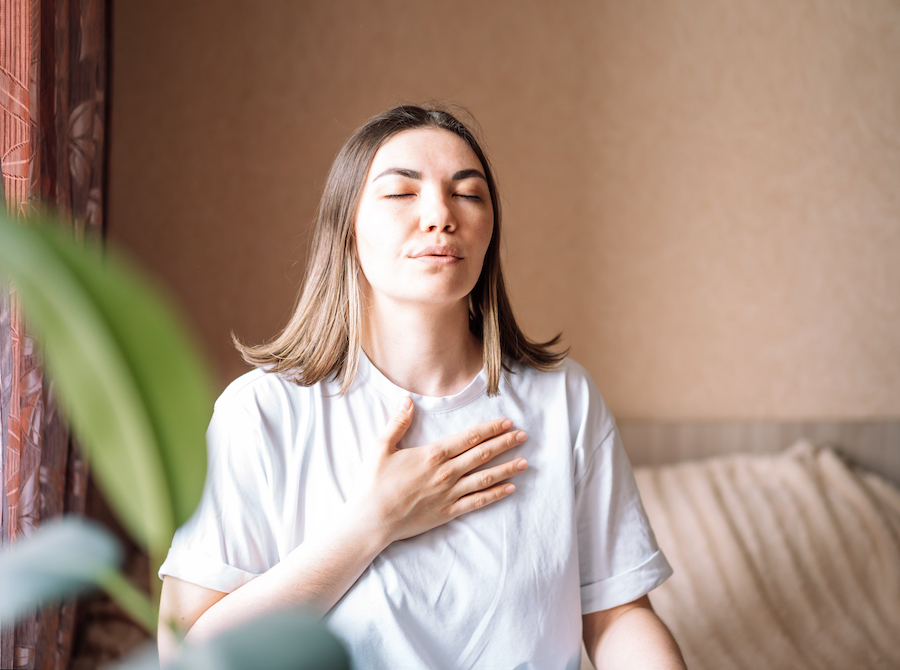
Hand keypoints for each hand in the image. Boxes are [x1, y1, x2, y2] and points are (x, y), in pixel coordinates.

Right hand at [353, 397, 527, 542]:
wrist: (371, 520)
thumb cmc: (373, 483)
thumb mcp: (381, 447)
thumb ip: (397, 423)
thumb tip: (407, 400)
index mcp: (432, 455)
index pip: (469, 438)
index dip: (490, 429)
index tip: (507, 423)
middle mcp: (446, 473)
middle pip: (482, 455)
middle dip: (505, 444)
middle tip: (523, 436)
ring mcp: (449, 494)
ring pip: (485, 478)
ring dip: (507, 468)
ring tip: (525, 462)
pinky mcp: (448, 512)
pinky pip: (477, 502)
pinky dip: (495, 495)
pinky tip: (510, 488)